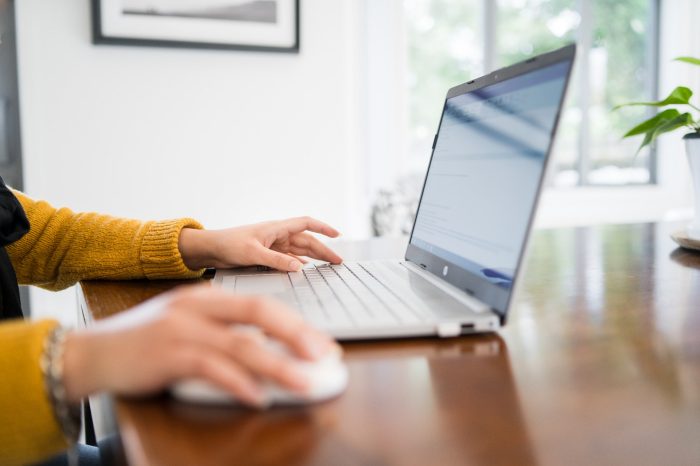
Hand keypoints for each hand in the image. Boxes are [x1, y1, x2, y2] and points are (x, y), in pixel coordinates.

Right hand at [61, 285, 336, 406]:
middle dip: (296, 334)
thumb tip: (265, 349)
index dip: (295, 322)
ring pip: (240, 345)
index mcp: (206, 297)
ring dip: (278, 366)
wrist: (93, 352)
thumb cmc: (145, 341)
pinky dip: (238, 383)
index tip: (320, 342)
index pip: (260, 304)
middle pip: (258, 314)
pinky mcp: (168, 355)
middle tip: (324, 355)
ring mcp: (181, 329)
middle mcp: (197, 307)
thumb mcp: (185, 323)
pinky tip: (258, 396)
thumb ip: (222, 330)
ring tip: (304, 382)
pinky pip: (211, 369)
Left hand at [178, 216, 342, 271]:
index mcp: (276, 228)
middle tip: (338, 262)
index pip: (306, 224)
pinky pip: (289, 259)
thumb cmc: (229, 244)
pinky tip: (307, 270)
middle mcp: (278, 236)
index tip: (337, 235)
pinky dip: (300, 264)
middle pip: (307, 241)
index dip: (323, 228)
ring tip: (329, 266)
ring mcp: (274, 246)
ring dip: (314, 258)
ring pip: (300, 251)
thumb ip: (276, 261)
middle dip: (324, 250)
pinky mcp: (268, 256)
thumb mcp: (253, 253)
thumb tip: (299, 268)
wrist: (211, 250)